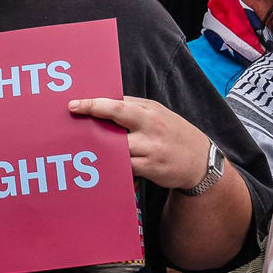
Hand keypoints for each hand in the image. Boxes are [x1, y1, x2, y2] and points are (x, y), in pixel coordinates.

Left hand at [70, 96, 214, 191]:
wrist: (200, 160)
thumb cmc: (172, 132)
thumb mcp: (157, 113)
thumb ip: (133, 108)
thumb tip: (103, 104)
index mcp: (148, 111)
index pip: (116, 104)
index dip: (93, 104)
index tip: (74, 105)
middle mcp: (149, 128)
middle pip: (114, 124)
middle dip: (92, 123)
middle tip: (72, 124)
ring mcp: (150, 149)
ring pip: (116, 149)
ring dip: (100, 148)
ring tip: (84, 147)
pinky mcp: (150, 168)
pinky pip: (124, 166)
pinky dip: (113, 165)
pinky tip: (102, 164)